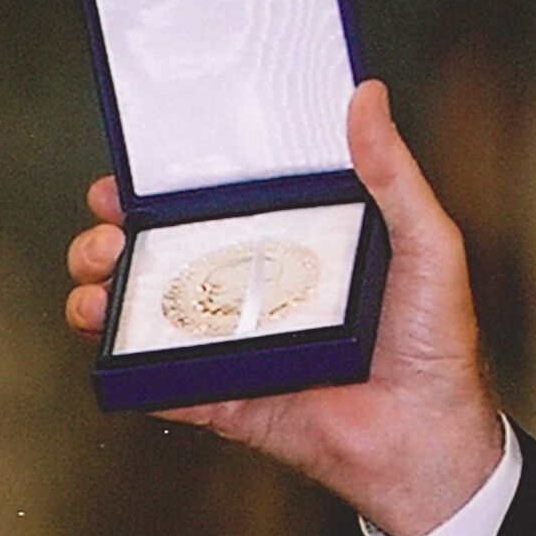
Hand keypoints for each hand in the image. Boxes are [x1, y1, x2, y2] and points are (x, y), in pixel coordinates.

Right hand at [64, 77, 508, 535]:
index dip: (162, 189)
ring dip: (105, 295)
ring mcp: (234, 346)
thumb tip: (368, 96)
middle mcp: (255, 291)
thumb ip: (392, 172)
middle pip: (163, 254)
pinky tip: (111, 343)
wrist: (428, 439)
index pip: (214, 205)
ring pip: (146, 314)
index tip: (128, 176)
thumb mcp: (426, 241)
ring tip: (99, 285)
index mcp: (293, 244)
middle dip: (114, 238)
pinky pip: (159, 383)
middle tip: (108, 233)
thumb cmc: (436, 342)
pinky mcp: (224, 399)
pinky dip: (124, 366)